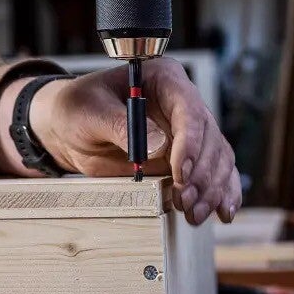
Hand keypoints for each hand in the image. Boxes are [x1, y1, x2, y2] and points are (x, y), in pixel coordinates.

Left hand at [29, 59, 241, 225]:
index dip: (190, 142)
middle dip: (201, 174)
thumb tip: (159, 146)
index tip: (180, 172)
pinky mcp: (187, 159)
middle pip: (210, 138)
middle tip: (183, 200)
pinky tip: (223, 212)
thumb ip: (119, 126)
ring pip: (217, 160)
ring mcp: (189, 133)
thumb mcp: (89, 112)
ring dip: (211, 190)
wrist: (70, 129)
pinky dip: (222, 193)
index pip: (189, 108)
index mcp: (164, 79)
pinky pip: (215, 174)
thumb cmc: (78, 109)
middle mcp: (183, 104)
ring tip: (193, 214)